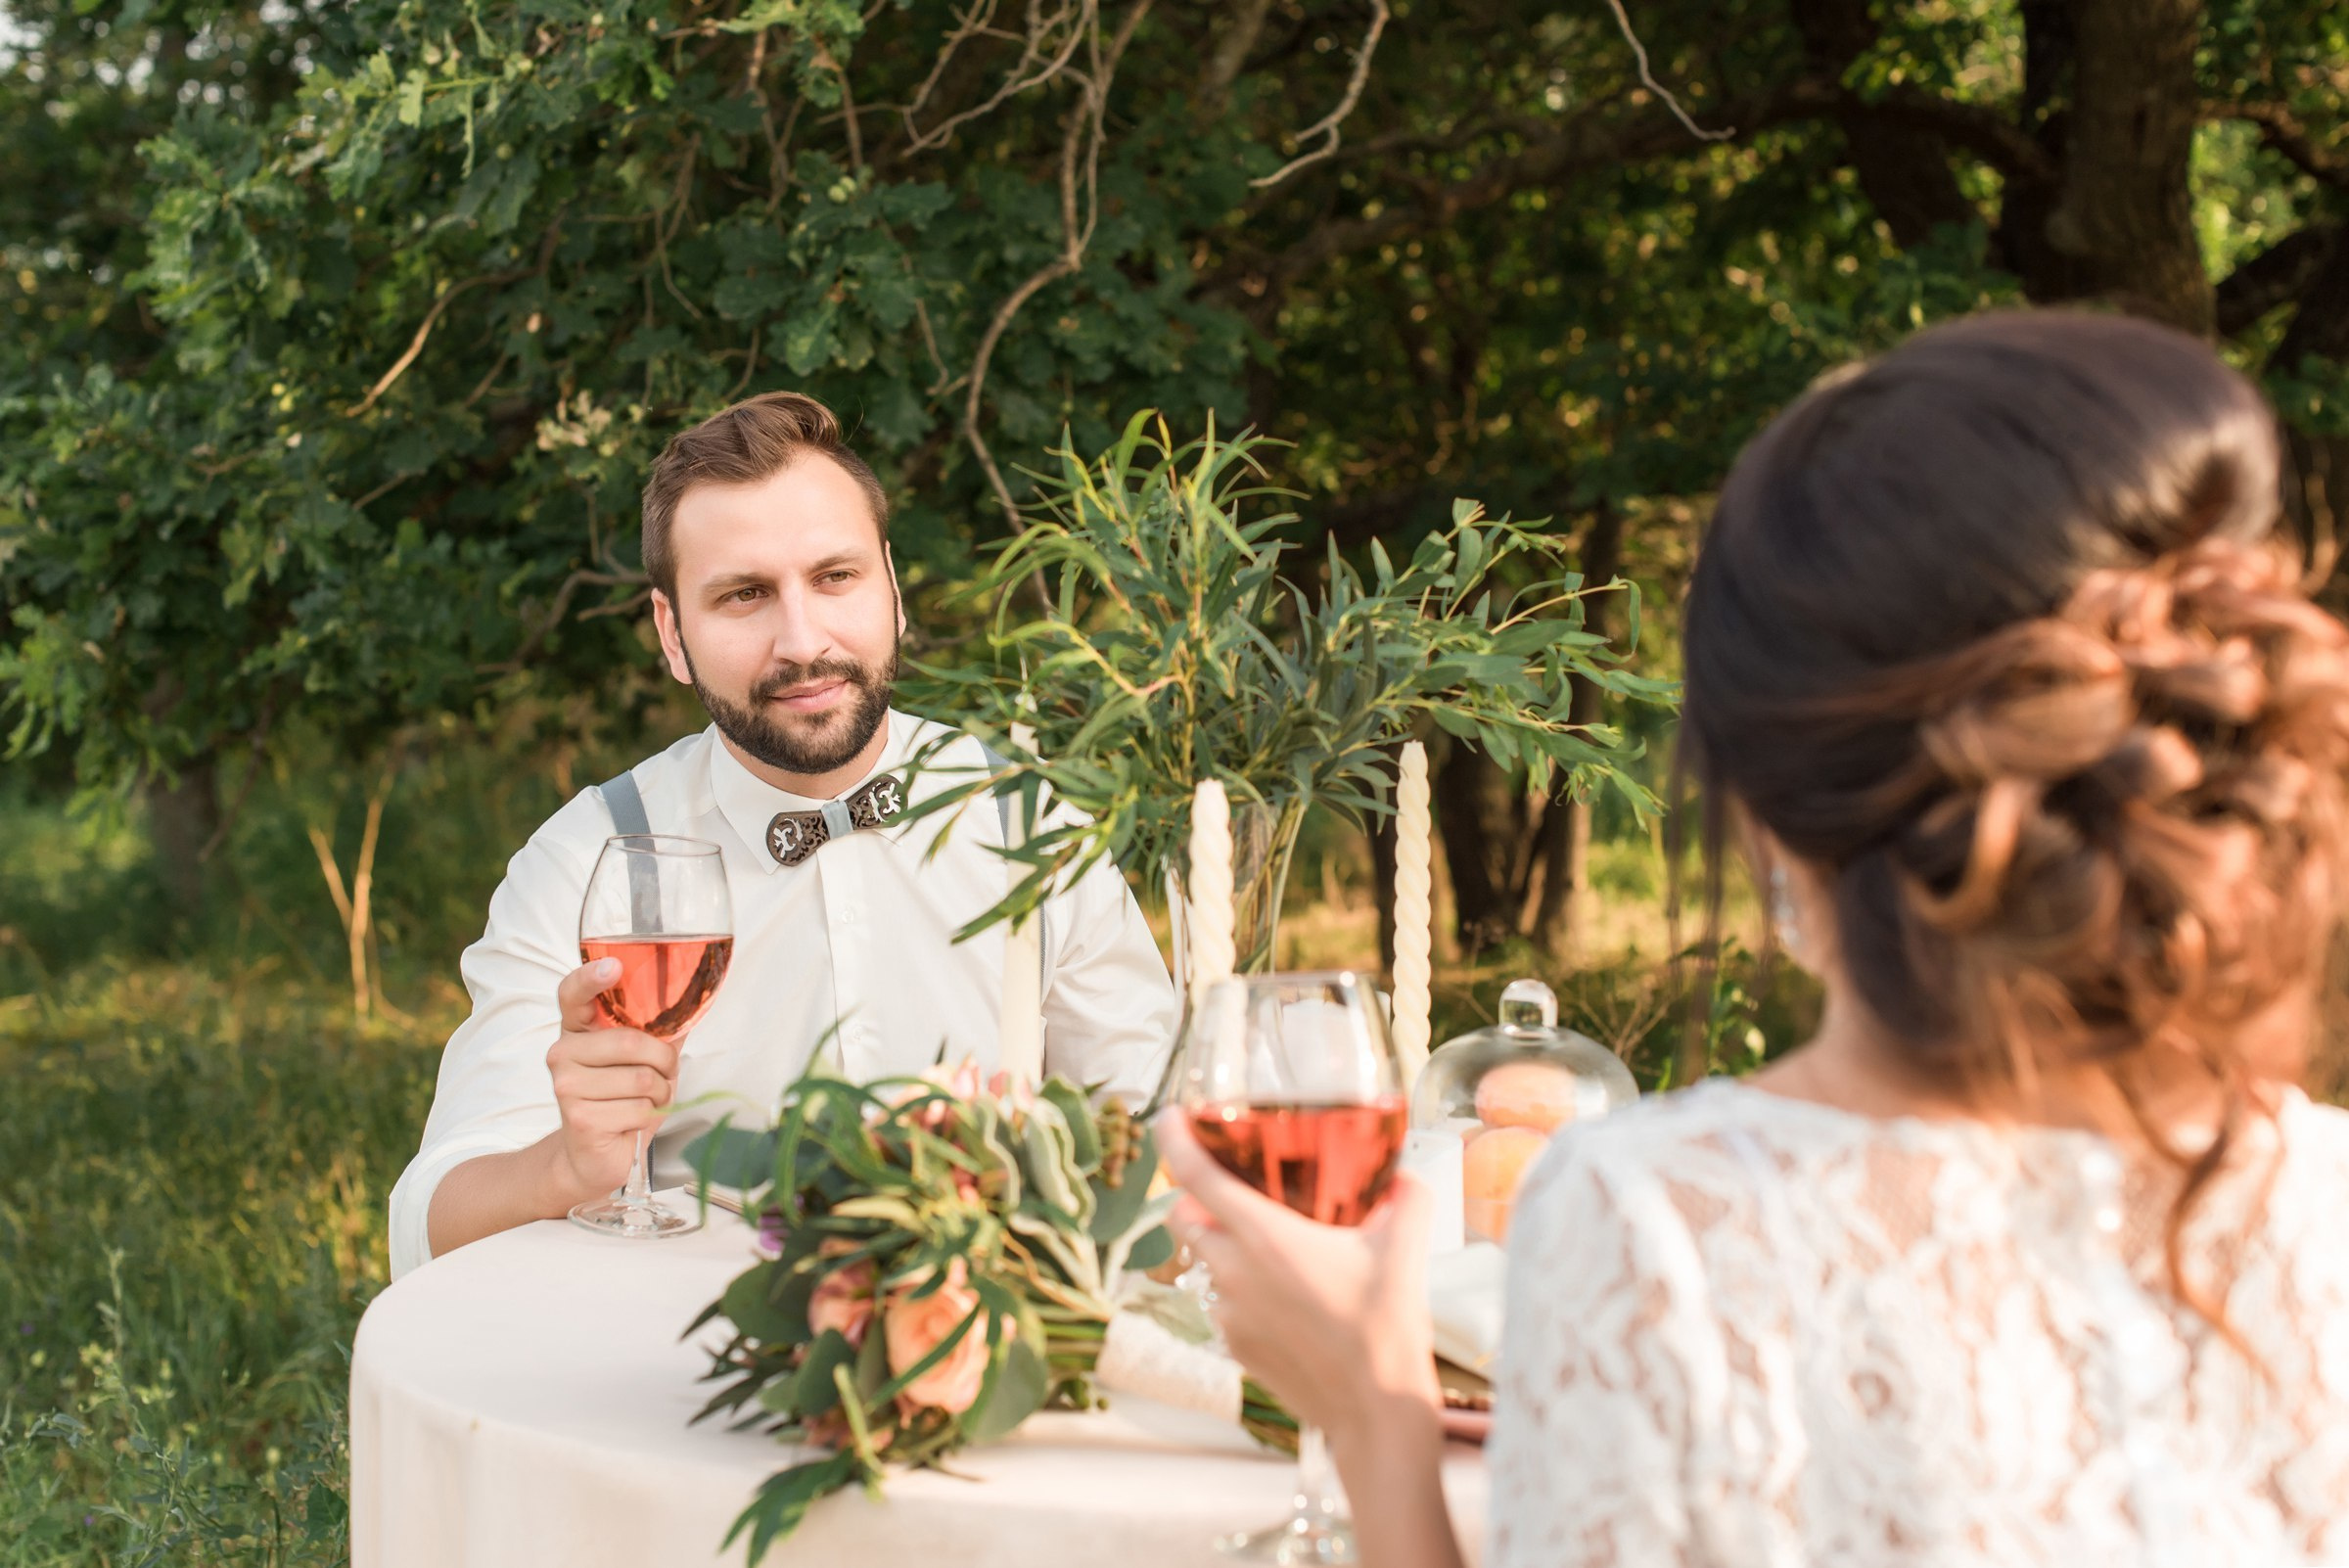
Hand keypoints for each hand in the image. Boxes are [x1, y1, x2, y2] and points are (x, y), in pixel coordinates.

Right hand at [544, 958, 678, 1201]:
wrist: (594, 1156)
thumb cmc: (622, 1100)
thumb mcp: (642, 1061)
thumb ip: (659, 1032)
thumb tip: (691, 1003)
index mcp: (577, 1031)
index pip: (573, 994)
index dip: (591, 977)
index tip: (614, 966)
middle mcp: (562, 1054)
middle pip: (632, 1041)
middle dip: (663, 1061)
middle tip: (662, 1076)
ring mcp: (566, 1086)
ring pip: (642, 1078)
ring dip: (659, 1093)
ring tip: (644, 1102)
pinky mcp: (579, 1117)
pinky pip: (640, 1108)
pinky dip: (650, 1117)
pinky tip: (632, 1122)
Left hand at [1154, 1110, 1441, 1438]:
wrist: (1376, 1410)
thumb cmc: (1387, 1329)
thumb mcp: (1406, 1252)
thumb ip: (1407, 1199)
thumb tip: (1406, 1174)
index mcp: (1267, 1238)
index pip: (1197, 1176)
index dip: (1175, 1139)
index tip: (1169, 1116)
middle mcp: (1236, 1272)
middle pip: (1185, 1218)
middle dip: (1198, 1200)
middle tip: (1237, 1193)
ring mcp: (1229, 1313)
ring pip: (1205, 1263)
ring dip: (1226, 1249)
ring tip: (1277, 1255)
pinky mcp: (1234, 1346)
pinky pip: (1223, 1303)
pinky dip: (1242, 1291)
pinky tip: (1286, 1300)